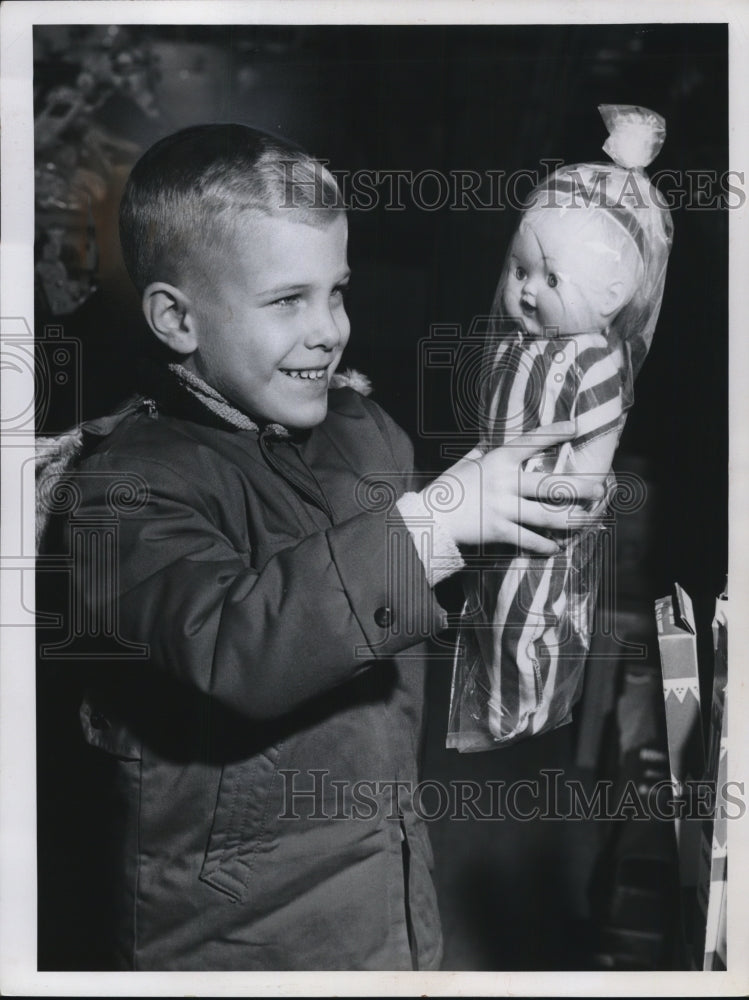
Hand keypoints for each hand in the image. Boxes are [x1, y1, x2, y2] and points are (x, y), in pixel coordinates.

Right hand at [423, 422, 605, 554]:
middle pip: (551, 485)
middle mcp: (503, 482)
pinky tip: (556, 547)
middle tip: (600, 488)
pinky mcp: (497, 530)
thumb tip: (494, 437)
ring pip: (546, 516)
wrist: (430, 517)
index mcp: (497, 460)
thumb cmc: (450, 487)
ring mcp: (502, 507)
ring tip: (588, 520)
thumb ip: (484, 450)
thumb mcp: (467, 462)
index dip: (554, 433)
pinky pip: (529, 539)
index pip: (530, 442)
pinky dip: (544, 545)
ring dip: (571, 520)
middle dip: (580, 487)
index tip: (576, 427)